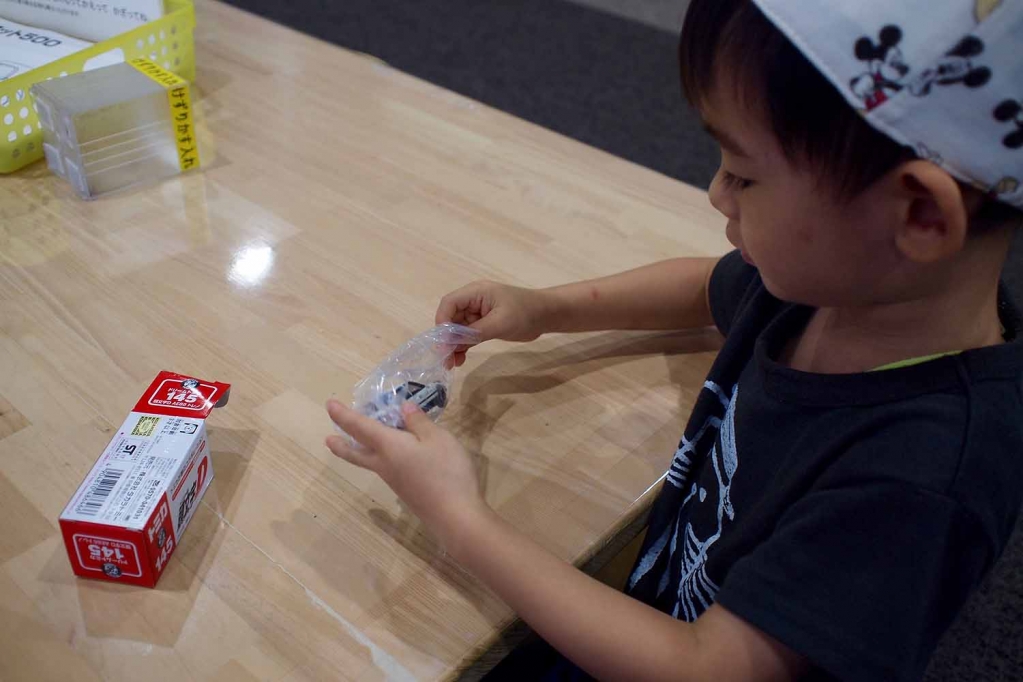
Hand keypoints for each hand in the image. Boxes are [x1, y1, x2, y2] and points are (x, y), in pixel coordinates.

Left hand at [325, 399, 487, 547]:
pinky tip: (398, 454)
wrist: (454, 516)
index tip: (330, 405)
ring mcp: (394, 481)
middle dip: (341, 445)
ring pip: (370, 462)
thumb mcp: (438, 438)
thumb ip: (419, 422)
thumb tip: (403, 408)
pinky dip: (382, 457)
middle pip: (355, 454)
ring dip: (360, 451)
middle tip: (328, 439)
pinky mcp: (406, 491)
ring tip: (362, 440)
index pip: (360, 427)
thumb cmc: (446, 471)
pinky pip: (387, 469)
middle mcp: (384, 464)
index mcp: (388, 446)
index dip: (343, 415)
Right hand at [436, 281, 550, 367]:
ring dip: (453, 345)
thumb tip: (451, 343)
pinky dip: (463, 346)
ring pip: (457, 329)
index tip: (442, 343)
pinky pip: (467, 335)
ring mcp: (478, 313)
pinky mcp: (484, 324)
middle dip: (446, 338)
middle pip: (450, 317)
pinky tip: (461, 360)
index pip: (449, 303)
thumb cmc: (525, 313)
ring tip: (452, 364)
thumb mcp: (501, 323)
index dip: (442, 321)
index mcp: (476, 292)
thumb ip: (475, 332)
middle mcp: (473, 301)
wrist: (546, 315)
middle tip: (445, 359)